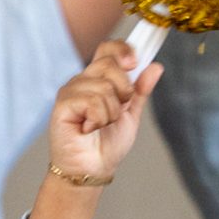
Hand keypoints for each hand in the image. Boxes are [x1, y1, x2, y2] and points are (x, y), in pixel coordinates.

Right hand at [48, 40, 161, 183]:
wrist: (92, 170)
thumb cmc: (106, 146)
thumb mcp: (130, 115)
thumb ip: (140, 90)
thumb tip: (155, 66)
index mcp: (98, 78)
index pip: (108, 48)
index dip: (122, 50)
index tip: (134, 63)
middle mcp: (83, 80)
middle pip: (109, 64)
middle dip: (122, 92)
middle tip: (115, 113)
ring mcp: (71, 91)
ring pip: (103, 87)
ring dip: (110, 113)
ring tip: (100, 126)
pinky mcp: (63, 104)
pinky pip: (92, 101)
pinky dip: (98, 119)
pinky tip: (88, 129)